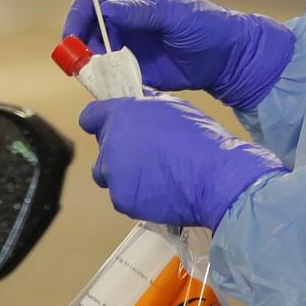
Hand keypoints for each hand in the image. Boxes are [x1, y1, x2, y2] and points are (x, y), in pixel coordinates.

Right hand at [63, 0, 294, 110]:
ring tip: (108, 76)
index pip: (91, 2)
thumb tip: (106, 9)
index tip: (72, 41)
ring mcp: (126, 44)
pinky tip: (115, 86)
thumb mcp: (175, 14)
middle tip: (88, 66)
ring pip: (94, 55)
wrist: (226, 59)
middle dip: (82, 48)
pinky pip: (109, 75)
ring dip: (94, 67)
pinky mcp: (131, 68)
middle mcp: (123, 19)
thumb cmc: (205, 27)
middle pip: (86, 30)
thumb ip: (142, 11)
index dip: (76, 19)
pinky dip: (106, 82)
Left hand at [80, 94, 286, 229]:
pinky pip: (123, 196)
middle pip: (102, 148)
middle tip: (147, 155)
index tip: (110, 126)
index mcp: (121, 115)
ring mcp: (114, 174)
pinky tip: (160, 191)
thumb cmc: (201, 140)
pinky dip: (137, 195)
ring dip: (125, 175)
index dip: (100, 121)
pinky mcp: (121, 200)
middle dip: (119, 151)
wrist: (215, 177)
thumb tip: (140, 105)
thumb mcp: (174, 107)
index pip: (90, 117)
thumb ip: (147, 107)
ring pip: (110, 175)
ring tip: (156, 175)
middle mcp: (111, 144)